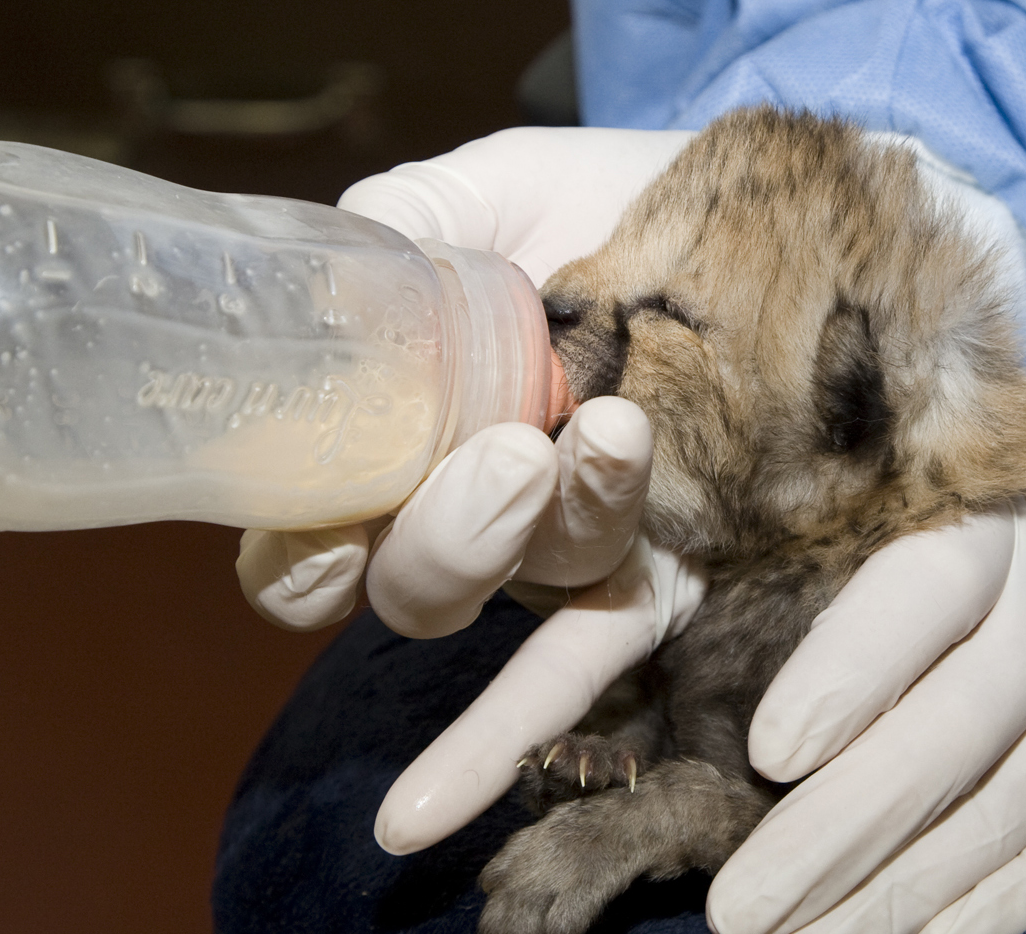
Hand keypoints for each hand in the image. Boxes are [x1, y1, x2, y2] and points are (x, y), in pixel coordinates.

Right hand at [237, 127, 693, 633]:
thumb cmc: (582, 207)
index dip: (300, 568)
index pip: (310, 552)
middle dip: (450, 539)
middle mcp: (470, 516)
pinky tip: (614, 513)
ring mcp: (564, 544)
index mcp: (397, 445)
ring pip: (539, 584)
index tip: (331, 536)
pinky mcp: (664, 560)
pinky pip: (615, 635)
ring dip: (566, 518)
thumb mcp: (485, 194)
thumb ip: (404, 226)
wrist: (726, 207)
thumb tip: (344, 273)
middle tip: (508, 454)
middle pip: (418, 589)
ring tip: (614, 428)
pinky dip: (581, 647)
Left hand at [701, 245, 1025, 933]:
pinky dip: (1015, 893)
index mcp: (1009, 515)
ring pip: (1002, 811)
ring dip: (896, 898)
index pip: (920, 595)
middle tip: (737, 918)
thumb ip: (925, 524)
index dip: (849, 675)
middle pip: (944, 735)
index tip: (771, 757)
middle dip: (833, 838)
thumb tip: (773, 607)